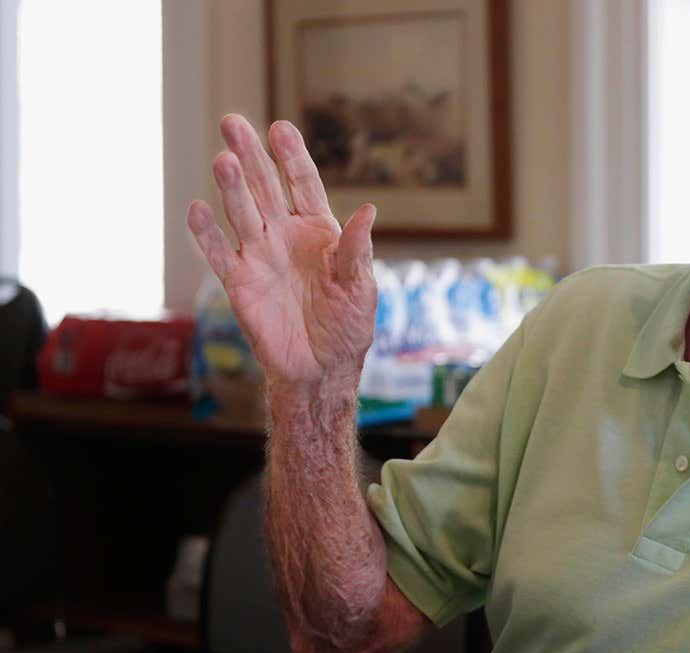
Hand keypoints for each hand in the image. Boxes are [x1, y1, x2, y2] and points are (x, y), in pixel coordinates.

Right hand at [187, 114, 376, 392]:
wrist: (321, 370)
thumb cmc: (347, 328)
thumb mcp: (360, 288)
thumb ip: (356, 251)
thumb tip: (369, 212)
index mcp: (319, 232)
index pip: (302, 184)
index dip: (291, 157)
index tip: (280, 127)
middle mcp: (285, 236)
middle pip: (265, 187)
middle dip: (251, 156)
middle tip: (233, 122)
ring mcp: (260, 256)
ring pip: (242, 213)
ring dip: (231, 188)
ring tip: (223, 160)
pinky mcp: (240, 282)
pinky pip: (220, 253)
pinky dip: (207, 233)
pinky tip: (197, 208)